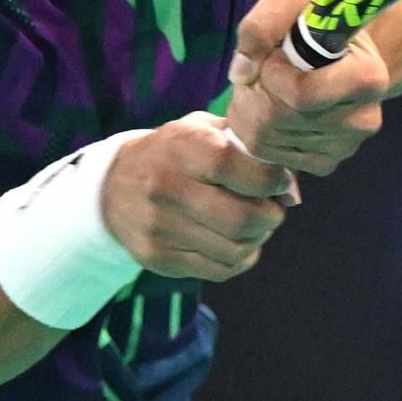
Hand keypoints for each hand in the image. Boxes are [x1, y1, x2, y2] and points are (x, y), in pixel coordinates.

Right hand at [102, 111, 294, 280]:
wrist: (111, 187)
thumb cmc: (173, 153)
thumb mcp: (201, 130)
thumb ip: (246, 147)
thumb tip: (290, 187)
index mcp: (182, 148)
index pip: (238, 168)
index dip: (271, 180)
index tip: (280, 182)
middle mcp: (166, 187)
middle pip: (241, 219)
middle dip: (271, 216)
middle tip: (274, 210)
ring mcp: (159, 227)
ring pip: (234, 250)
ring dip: (258, 240)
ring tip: (257, 226)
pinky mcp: (157, 258)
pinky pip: (218, 270)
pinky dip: (240, 259)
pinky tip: (239, 243)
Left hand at [224, 0, 387, 176]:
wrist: (335, 54)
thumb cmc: (313, 24)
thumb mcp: (292, 1)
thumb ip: (262, 24)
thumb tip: (243, 72)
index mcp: (368, 78)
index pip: (302, 95)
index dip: (272, 74)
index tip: (273, 54)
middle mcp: (364, 120)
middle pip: (278, 118)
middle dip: (255, 89)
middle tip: (262, 71)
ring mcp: (346, 147)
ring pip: (267, 138)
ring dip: (249, 108)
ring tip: (265, 87)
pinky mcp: (326, 164)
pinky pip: (269, 156)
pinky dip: (257, 130)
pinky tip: (271, 109)